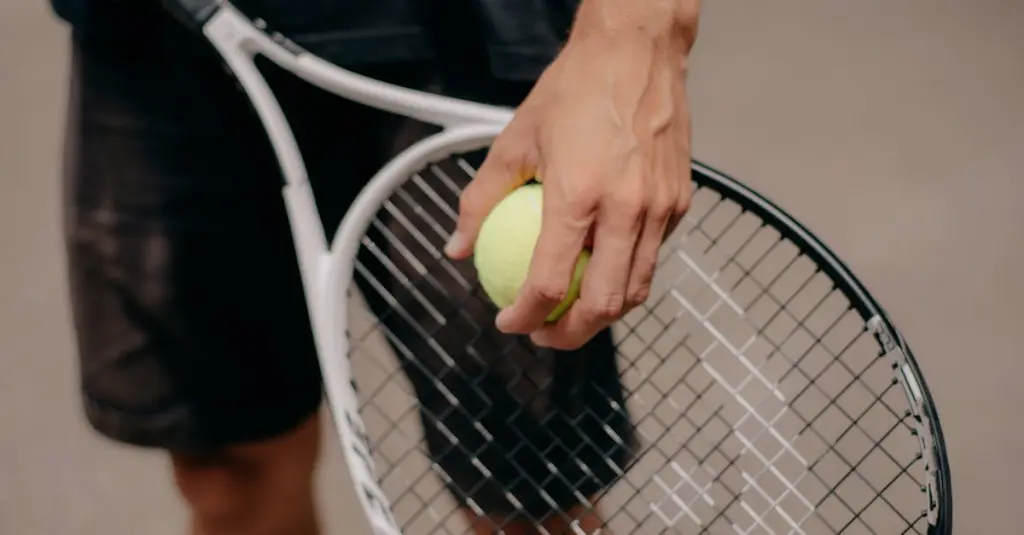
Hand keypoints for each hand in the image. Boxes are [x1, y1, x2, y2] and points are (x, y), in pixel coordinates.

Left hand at [445, 0, 698, 349]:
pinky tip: (602, 269)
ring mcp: (660, 208)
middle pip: (602, 304)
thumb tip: (459, 246)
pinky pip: (654, 256)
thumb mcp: (514, 140)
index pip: (550, 283)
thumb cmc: (576, 89)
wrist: (637, 51)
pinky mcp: (680, 202)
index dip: (525, 316)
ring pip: (636, 289)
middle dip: (569, 335)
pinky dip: (627, 276)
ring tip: (573, 312)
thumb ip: (482, 200)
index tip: (510, 322)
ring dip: (603, 315)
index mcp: (579, 195)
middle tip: (544, 333)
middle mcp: (626, 208)